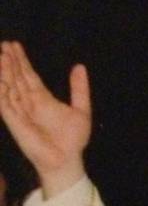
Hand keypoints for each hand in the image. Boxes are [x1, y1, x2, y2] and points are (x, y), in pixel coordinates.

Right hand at [0, 40, 89, 197]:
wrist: (67, 160)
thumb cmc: (73, 140)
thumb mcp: (81, 110)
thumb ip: (79, 89)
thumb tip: (79, 66)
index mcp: (42, 99)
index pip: (28, 76)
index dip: (22, 61)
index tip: (15, 45)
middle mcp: (28, 104)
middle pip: (17, 78)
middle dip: (10, 62)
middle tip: (5, 44)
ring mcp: (20, 112)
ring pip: (9, 88)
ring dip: (4, 73)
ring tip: (1, 56)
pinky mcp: (15, 123)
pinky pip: (5, 104)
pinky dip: (1, 92)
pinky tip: (0, 80)